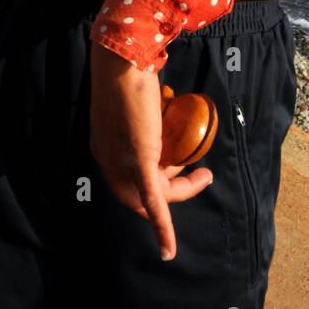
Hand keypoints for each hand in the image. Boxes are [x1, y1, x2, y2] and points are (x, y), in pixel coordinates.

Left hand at [89, 42, 211, 260]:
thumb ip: (141, 112)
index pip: (127, 182)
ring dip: (180, 193)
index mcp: (105, 148)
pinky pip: (154, 201)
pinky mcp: (139, 158)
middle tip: (197, 172)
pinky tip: (169, 250)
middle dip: (171, 191)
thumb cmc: (127, 70)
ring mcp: (122, 161)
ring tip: (203, 173)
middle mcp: (109, 159)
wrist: (122, 58)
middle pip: (139, 196)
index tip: (175, 171)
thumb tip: (158, 102)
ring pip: (154, 197)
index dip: (152, 184)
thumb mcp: (131, 101)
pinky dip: (162, 228)